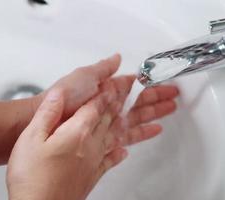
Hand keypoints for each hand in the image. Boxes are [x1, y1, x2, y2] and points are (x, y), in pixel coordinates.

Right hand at [7, 89, 127, 199]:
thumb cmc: (31, 177)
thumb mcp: (31, 138)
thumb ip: (47, 113)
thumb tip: (58, 94)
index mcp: (76, 133)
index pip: (95, 107)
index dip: (104, 94)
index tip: (112, 85)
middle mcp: (90, 146)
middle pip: (108, 120)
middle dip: (117, 105)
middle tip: (126, 95)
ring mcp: (93, 162)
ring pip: (114, 137)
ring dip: (123, 124)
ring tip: (131, 116)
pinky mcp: (92, 177)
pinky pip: (111, 160)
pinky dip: (118, 153)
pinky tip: (123, 152)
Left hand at [37, 54, 178, 144]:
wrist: (49, 121)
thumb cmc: (65, 97)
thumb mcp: (85, 76)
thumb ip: (103, 69)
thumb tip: (118, 57)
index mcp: (107, 91)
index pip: (134, 87)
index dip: (150, 85)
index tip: (165, 82)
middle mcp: (110, 108)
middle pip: (140, 104)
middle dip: (158, 100)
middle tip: (175, 97)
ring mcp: (109, 125)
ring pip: (138, 119)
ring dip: (155, 115)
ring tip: (170, 112)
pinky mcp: (106, 141)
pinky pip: (128, 137)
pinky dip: (141, 134)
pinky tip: (152, 132)